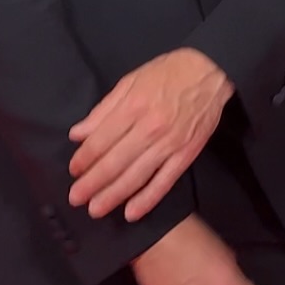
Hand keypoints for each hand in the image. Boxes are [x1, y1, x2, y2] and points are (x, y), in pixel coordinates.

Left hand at [69, 48, 233, 221]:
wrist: (210, 72)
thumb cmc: (167, 73)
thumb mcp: (130, 81)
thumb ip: (104, 109)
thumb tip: (78, 133)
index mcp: (133, 107)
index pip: (101, 141)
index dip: (84, 159)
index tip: (74, 170)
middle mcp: (149, 128)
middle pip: (114, 163)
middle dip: (92, 184)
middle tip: (76, 198)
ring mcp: (169, 144)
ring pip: (136, 176)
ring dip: (113, 196)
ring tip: (95, 210)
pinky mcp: (186, 154)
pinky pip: (164, 182)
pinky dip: (148, 199)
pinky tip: (131, 213)